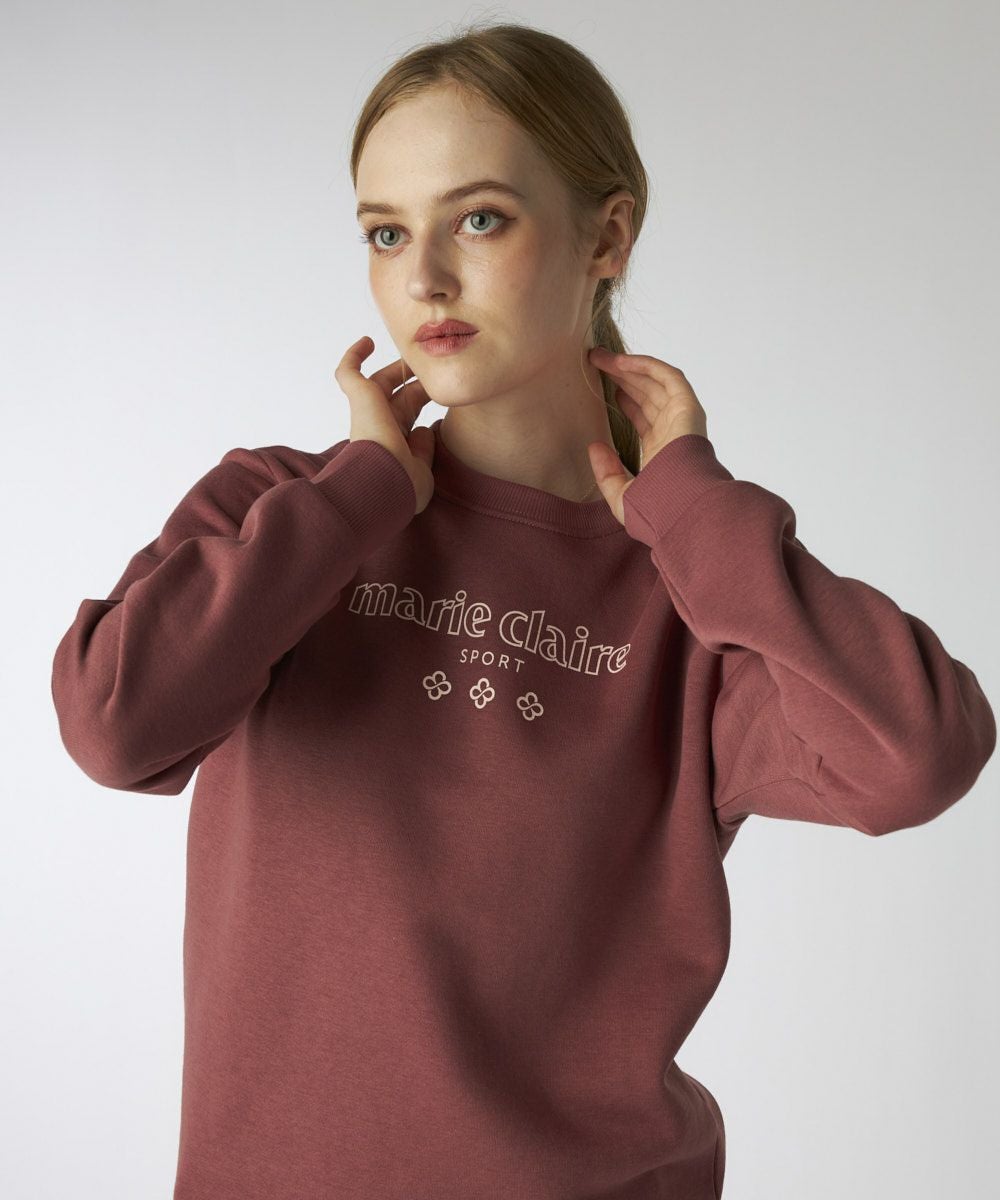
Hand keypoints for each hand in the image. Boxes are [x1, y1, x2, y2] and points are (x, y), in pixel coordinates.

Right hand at [334, 336, 436, 513]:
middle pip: (397, 395)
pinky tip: (367, 342)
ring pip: (377, 382)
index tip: (438, 387)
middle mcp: (380, 426)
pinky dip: (353, 356)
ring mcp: (367, 412)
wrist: (384, 484)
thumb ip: (424, 448)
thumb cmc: (403, 485)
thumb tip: (426, 428)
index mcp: (395, 442)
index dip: (422, 397)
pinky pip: (348, 373)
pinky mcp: (359, 398)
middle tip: (431, 366)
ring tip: (412, 352)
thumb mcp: (422, 467)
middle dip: (415, 380)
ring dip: (395, 367)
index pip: (408, 414)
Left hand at [585, 347, 708, 526]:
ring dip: (628, 367)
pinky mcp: (688, 407)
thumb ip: (606, 474)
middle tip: (594, 363)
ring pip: (654, 383)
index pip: (641, 417)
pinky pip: (668, 377)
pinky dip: (646, 365)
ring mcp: (682, 419)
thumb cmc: (656, 510)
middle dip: (621, 378)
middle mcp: (672, 432)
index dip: (622, 399)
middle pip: (645, 395)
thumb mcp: (621, 496)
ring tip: (600, 357)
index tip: (599, 386)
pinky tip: (620, 362)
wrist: (681, 508)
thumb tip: (594, 447)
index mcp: (660, 451)